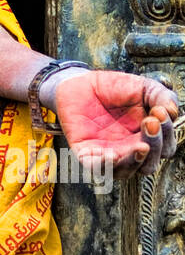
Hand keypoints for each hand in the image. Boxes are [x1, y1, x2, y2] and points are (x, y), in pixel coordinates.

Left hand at [53, 69, 178, 178]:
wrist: (81, 82)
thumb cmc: (114, 88)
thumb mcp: (143, 87)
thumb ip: (161, 96)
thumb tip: (173, 112)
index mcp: (146, 138)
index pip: (164, 148)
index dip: (167, 134)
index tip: (160, 111)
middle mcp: (130, 151)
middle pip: (149, 165)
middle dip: (155, 146)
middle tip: (150, 122)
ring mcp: (109, 154)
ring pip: (126, 171)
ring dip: (136, 161)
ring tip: (140, 145)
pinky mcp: (87, 154)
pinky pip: (96, 169)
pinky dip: (105, 166)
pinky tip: (112, 155)